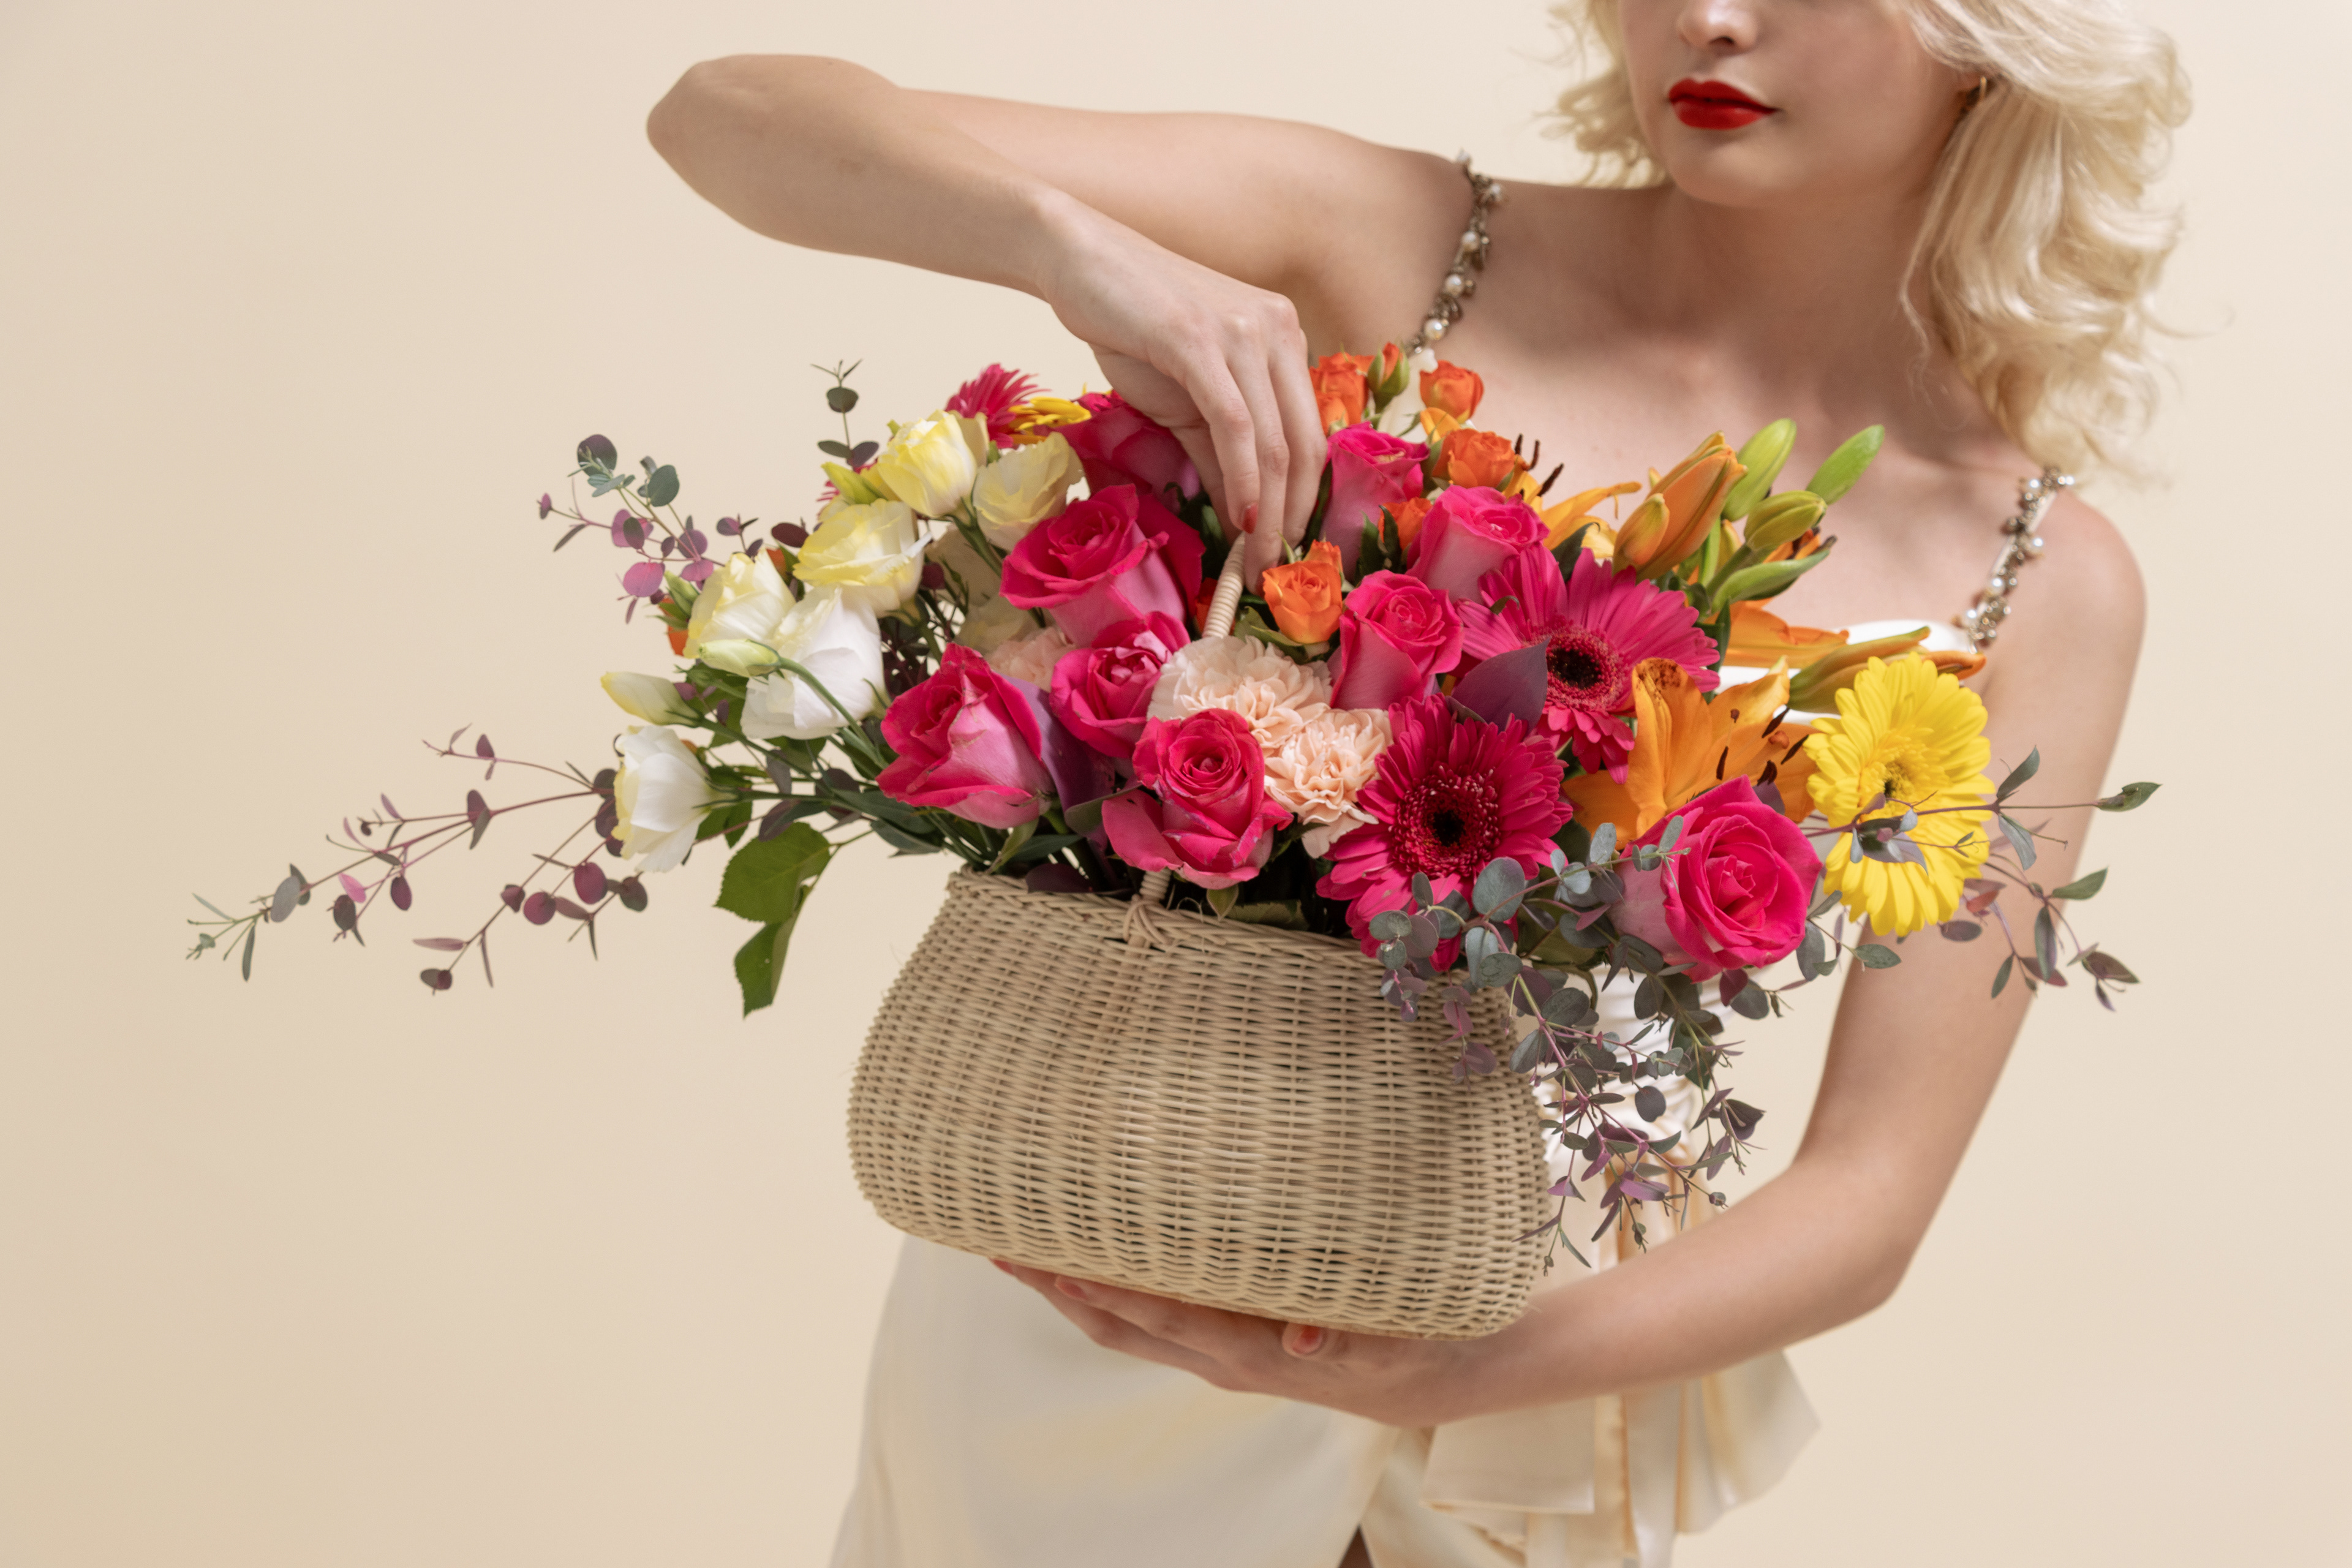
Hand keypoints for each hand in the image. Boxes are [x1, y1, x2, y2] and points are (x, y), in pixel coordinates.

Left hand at [994, 1261, 1502, 1428]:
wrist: (1433, 1377)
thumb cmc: (1410, 1345)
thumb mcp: (1390, 1342)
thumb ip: (1347, 1336)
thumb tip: (1301, 1336)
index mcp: (1252, 1353)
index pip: (1163, 1317)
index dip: (1109, 1292)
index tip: (1056, 1265)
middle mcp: (1222, 1356)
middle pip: (1120, 1323)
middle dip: (1059, 1288)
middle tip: (1000, 1244)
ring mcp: (1219, 1350)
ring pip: (1128, 1321)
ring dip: (1071, 1288)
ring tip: (1017, 1246)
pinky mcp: (1227, 1337)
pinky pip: (1153, 1314)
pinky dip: (1111, 1287)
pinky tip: (1087, 1257)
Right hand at [1037, 202, 1325, 585]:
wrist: (1078, 259)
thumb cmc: (1130, 325)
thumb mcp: (1184, 399)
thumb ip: (1217, 453)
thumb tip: (1242, 517)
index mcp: (1284, 338)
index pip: (1309, 434)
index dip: (1302, 498)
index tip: (1285, 547)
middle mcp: (1278, 330)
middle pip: (1302, 444)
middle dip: (1291, 516)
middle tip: (1274, 570)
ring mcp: (1244, 332)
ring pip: (1273, 441)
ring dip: (1268, 511)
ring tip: (1254, 559)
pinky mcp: (1201, 340)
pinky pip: (1235, 425)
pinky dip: (1241, 480)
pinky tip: (1238, 519)